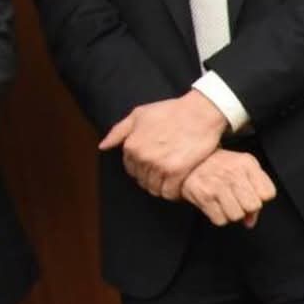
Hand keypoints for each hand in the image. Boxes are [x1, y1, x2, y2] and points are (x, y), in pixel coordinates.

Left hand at [101, 91, 227, 199]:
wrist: (200, 112)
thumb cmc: (172, 111)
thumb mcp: (140, 114)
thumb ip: (119, 131)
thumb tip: (103, 147)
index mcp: (131, 146)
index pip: (131, 169)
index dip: (142, 168)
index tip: (154, 165)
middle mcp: (142, 158)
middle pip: (142, 180)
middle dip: (152, 178)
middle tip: (165, 172)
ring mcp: (159, 166)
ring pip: (155, 189)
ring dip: (162, 187)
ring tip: (173, 181)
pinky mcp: (177, 172)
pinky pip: (169, 192)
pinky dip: (173, 193)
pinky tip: (179, 187)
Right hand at [182, 149, 276, 227]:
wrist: (190, 161)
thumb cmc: (220, 165)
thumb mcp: (243, 169)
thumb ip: (255, 192)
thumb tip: (250, 222)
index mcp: (247, 164)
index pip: (268, 194)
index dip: (261, 198)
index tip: (252, 194)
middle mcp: (233, 173)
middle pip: (253, 206)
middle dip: (247, 207)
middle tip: (238, 200)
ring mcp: (217, 185)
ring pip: (237, 216)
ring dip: (232, 213)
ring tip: (225, 201)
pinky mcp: (203, 196)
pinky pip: (220, 220)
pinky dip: (219, 217)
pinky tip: (215, 205)